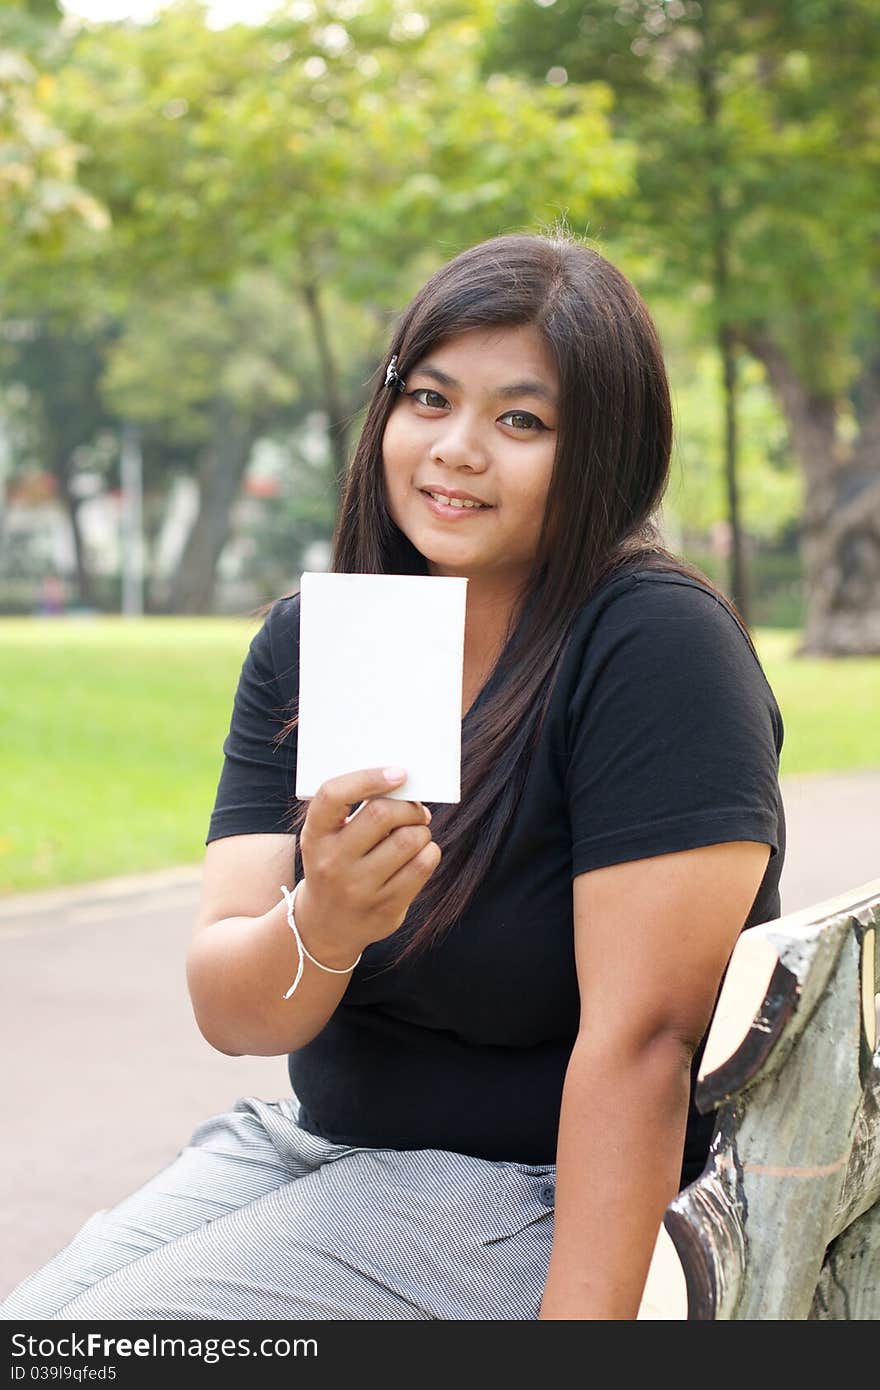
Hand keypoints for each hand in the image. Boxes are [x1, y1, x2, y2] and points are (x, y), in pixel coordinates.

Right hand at [296, 767, 440, 956]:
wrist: (326, 925)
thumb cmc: (335, 864)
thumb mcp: (327, 838)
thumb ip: (353, 810)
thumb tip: (402, 782)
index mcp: (315, 836)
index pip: (333, 795)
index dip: (369, 778)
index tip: (399, 773)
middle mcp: (333, 862)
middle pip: (383, 814)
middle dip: (408, 806)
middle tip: (413, 810)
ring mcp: (359, 888)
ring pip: (409, 839)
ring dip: (421, 829)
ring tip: (416, 833)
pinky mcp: (386, 907)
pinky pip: (422, 865)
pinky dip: (429, 851)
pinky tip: (420, 853)